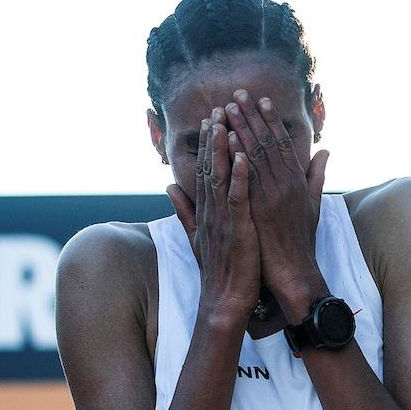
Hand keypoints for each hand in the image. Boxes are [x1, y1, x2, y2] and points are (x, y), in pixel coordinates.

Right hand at [166, 107, 261, 323]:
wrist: (225, 300)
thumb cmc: (218, 271)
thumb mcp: (198, 237)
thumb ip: (184, 211)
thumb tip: (169, 187)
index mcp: (205, 211)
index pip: (203, 171)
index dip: (206, 145)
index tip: (210, 120)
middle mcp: (211, 211)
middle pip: (209, 167)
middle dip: (212, 138)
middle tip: (217, 109)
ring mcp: (223, 219)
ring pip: (220, 177)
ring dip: (222, 149)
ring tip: (225, 123)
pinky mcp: (237, 229)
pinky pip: (237, 198)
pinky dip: (238, 176)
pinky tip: (241, 156)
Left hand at [223, 89, 331, 313]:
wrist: (295, 272)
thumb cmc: (301, 241)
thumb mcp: (314, 205)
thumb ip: (316, 175)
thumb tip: (325, 151)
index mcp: (297, 181)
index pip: (283, 143)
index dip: (271, 120)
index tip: (260, 100)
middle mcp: (285, 184)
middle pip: (267, 143)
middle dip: (252, 117)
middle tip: (237, 94)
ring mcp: (272, 195)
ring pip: (256, 155)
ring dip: (241, 129)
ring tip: (227, 107)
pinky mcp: (260, 209)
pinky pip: (248, 177)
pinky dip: (239, 156)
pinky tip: (229, 139)